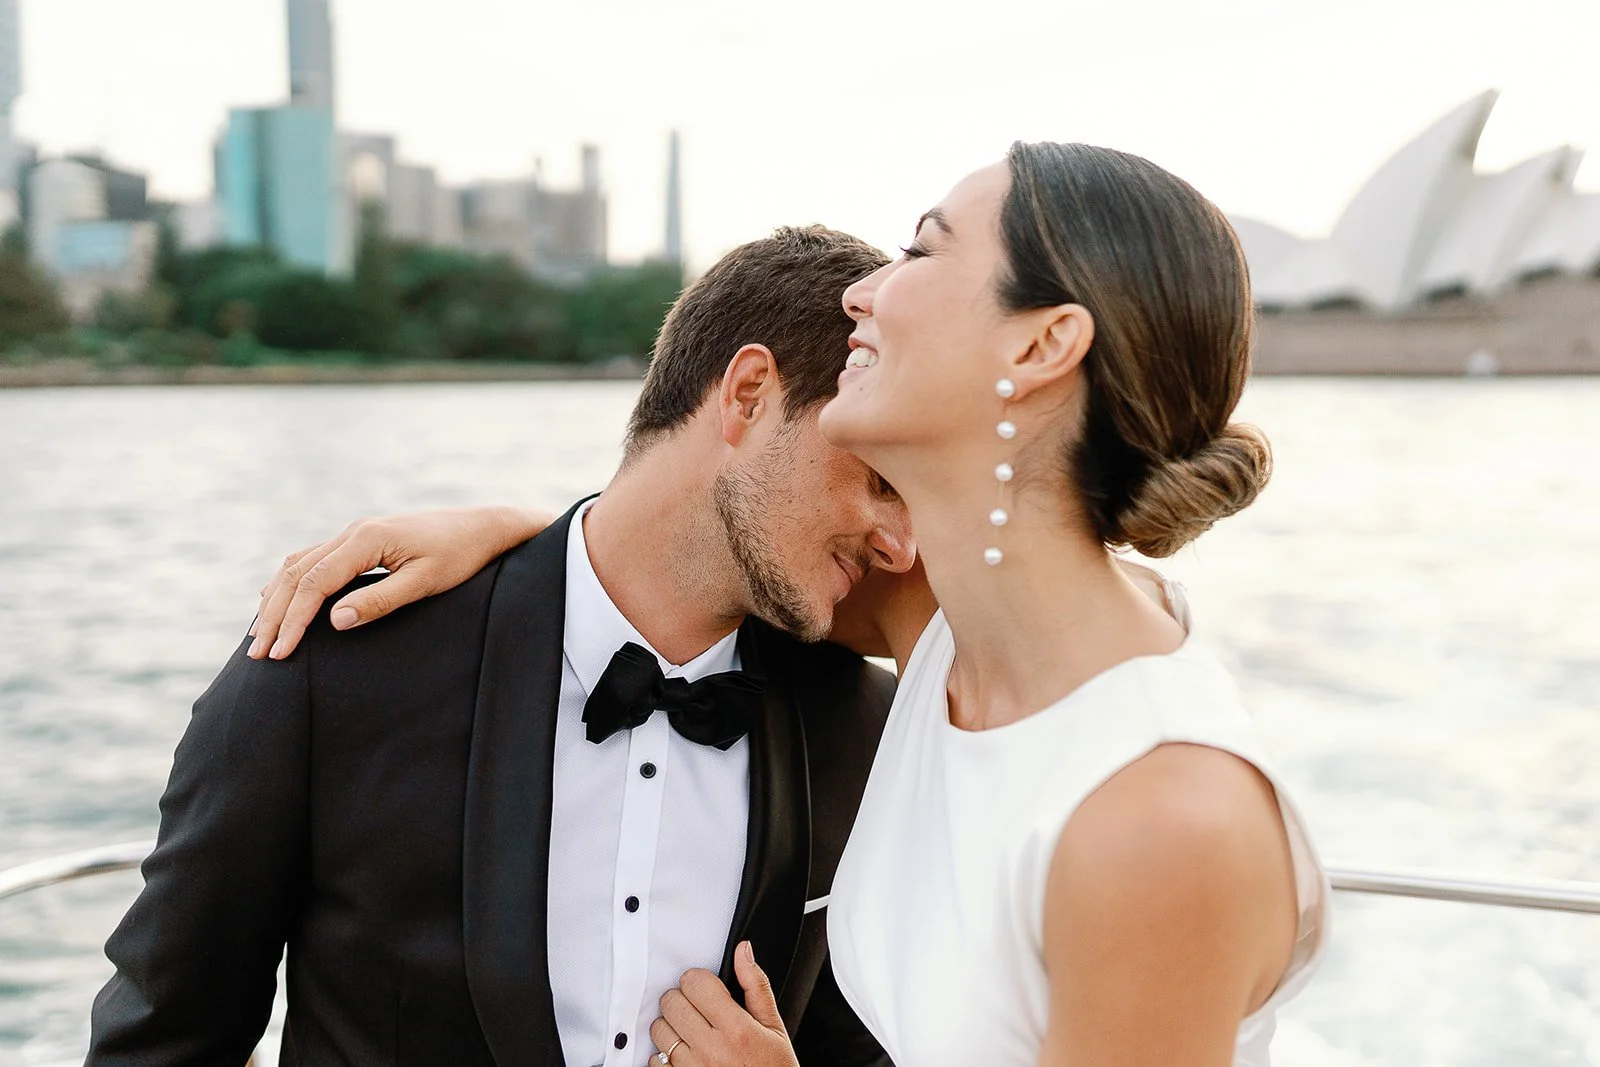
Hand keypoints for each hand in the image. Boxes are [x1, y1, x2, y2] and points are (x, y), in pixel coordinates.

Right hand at [247, 506, 551, 660]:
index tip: (280, 654)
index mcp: (366, 540)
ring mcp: (354, 533)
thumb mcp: (425, 583)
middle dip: (274, 615)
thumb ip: (380, 601)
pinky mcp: (360, 539)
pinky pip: (312, 559)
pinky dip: (291, 582)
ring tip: (260, 635)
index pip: (315, 584)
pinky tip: (278, 600)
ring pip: (298, 564)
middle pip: (296, 574)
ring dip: (276, 599)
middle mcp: (352, 531)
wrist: (482, 527)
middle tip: (257, 654)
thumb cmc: (460, 556)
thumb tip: (335, 622)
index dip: (293, 621)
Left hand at [650, 942, 795, 1066]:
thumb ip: (755, 986)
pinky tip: (684, 1055)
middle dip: (682, 999)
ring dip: (671, 1026)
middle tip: (697, 1008)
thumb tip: (743, 952)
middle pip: (672, 1002)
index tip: (705, 988)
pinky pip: (654, 1060)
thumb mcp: (774, 1028)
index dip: (699, 980)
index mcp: (736, 1029)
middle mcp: (711, 1049)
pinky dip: (664, 1056)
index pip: (695, 983)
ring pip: (659, 1029)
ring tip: (691, 1032)